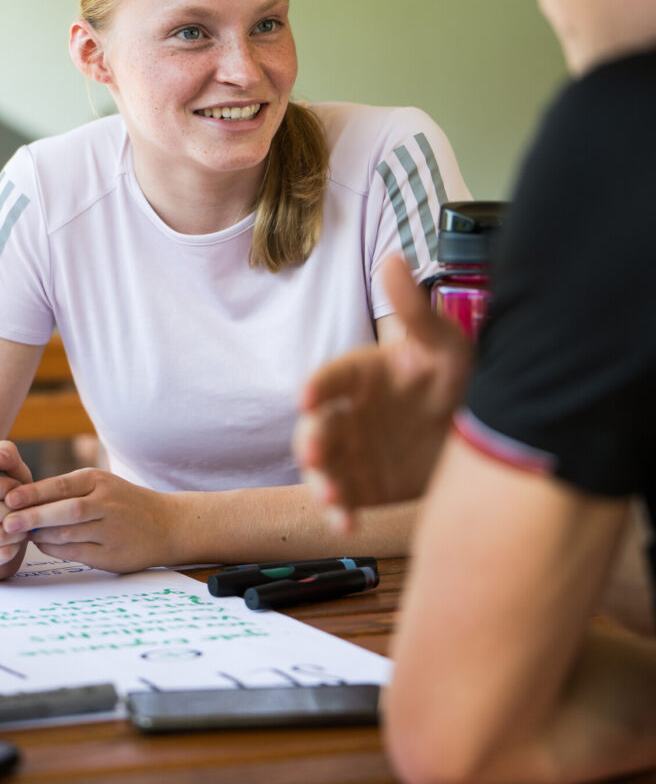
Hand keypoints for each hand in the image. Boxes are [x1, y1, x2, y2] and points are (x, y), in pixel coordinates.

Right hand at [0, 440, 32, 579]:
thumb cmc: (3, 493)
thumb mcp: (10, 470)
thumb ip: (7, 455)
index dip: (0, 486)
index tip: (16, 489)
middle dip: (11, 510)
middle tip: (25, 510)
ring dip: (17, 530)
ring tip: (23, 524)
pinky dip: (13, 548)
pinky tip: (14, 541)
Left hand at [2, 468, 177, 572]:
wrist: (166, 524)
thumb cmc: (123, 503)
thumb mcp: (101, 485)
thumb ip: (68, 491)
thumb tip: (23, 500)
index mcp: (100, 481)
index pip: (61, 484)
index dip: (33, 493)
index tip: (8, 499)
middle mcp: (106, 503)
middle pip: (64, 510)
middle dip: (32, 516)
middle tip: (6, 523)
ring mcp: (111, 530)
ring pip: (68, 533)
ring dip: (40, 535)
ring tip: (19, 535)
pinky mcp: (111, 554)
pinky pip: (76, 552)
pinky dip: (55, 549)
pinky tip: (43, 545)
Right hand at [294, 256, 473, 529]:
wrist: (476, 427)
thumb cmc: (451, 374)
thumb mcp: (443, 341)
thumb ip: (415, 309)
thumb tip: (393, 259)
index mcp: (359, 376)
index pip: (331, 378)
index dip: (318, 387)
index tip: (307, 397)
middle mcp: (347, 414)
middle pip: (317, 427)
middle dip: (311, 441)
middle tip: (315, 452)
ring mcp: (352, 453)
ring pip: (324, 469)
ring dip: (320, 483)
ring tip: (331, 499)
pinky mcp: (364, 487)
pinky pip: (345, 503)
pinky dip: (340, 515)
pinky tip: (347, 524)